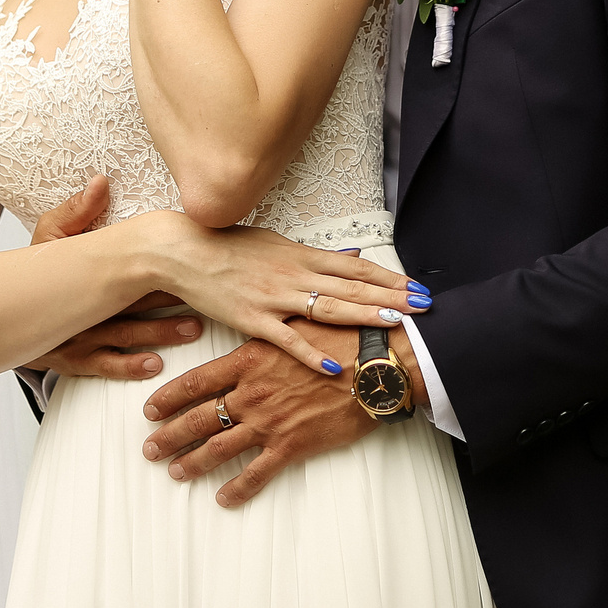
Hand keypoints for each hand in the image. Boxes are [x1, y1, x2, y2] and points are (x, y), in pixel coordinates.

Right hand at [22, 176, 201, 378]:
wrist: (4, 311)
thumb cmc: (39, 270)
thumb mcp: (50, 237)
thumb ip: (76, 211)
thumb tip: (100, 182)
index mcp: (84, 275)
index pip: (124, 268)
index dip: (157, 265)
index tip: (189, 260)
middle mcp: (83, 306)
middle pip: (131, 302)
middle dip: (169, 302)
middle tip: (204, 299)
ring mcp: (78, 335)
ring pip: (124, 335)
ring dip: (159, 334)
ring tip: (192, 330)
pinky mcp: (74, 360)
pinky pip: (102, 366)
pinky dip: (128, 368)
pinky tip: (154, 366)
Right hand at [139, 213, 426, 377]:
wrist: (183, 251)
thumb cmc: (228, 247)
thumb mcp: (275, 244)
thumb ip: (313, 256)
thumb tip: (349, 257)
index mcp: (301, 255)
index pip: (356, 267)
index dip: (388, 277)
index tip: (417, 287)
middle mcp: (294, 274)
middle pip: (352, 286)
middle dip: (390, 296)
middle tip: (424, 306)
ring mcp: (274, 297)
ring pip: (328, 308)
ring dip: (363, 315)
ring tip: (395, 323)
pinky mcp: (252, 319)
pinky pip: (288, 339)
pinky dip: (311, 353)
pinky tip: (335, 364)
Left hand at [140, 320, 417, 507]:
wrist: (376, 363)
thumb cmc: (341, 337)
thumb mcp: (296, 324)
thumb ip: (271, 329)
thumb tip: (258, 318)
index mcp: (250, 358)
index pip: (196, 381)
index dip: (168, 397)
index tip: (149, 408)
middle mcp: (251, 391)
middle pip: (197, 417)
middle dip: (168, 435)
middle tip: (149, 448)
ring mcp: (269, 420)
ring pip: (219, 447)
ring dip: (192, 462)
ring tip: (175, 472)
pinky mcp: (291, 444)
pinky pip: (256, 472)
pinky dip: (238, 488)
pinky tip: (223, 498)